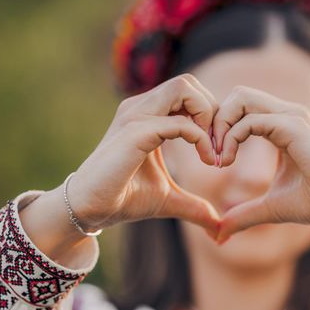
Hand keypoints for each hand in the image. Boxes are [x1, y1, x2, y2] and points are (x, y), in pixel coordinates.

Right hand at [68, 74, 220, 236]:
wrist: (91, 209)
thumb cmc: (125, 198)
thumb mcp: (169, 199)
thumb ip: (194, 206)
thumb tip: (217, 227)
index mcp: (148, 114)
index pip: (188, 93)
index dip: (210, 116)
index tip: (217, 149)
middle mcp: (141, 108)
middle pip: (189, 83)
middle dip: (212, 110)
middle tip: (218, 145)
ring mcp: (136, 116)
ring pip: (184, 89)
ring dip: (208, 117)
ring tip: (213, 150)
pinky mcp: (135, 133)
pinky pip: (180, 122)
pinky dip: (201, 138)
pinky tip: (207, 160)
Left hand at [212, 86, 309, 241]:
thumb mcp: (267, 208)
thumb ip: (242, 215)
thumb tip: (219, 235)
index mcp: (281, 125)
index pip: (241, 108)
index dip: (220, 128)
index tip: (213, 160)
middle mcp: (286, 114)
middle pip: (238, 94)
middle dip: (216, 120)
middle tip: (211, 153)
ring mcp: (291, 117)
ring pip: (241, 97)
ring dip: (221, 125)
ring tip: (218, 157)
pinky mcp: (294, 126)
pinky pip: (250, 120)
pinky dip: (231, 137)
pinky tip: (227, 162)